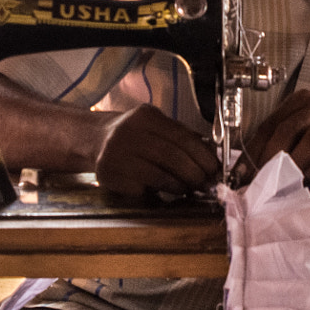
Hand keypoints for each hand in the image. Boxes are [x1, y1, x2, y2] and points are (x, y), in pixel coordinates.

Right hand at [94, 105, 220, 197]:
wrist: (94, 140)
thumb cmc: (133, 136)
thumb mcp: (155, 126)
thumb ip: (180, 137)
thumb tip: (210, 157)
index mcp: (145, 116)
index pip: (182, 136)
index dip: (202, 155)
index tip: (215, 168)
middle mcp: (128, 132)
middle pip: (171, 156)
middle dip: (194, 173)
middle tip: (207, 183)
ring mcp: (116, 155)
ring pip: (159, 175)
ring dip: (180, 186)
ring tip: (189, 188)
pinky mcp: (110, 175)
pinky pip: (143, 189)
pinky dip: (160, 193)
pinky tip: (167, 193)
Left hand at [245, 89, 309, 182]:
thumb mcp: (295, 142)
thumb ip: (273, 149)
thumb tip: (244, 173)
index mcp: (302, 101)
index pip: (271, 122)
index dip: (253, 148)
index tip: (241, 173)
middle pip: (291, 127)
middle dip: (271, 155)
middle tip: (260, 178)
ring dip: (293, 162)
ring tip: (281, 182)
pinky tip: (304, 181)